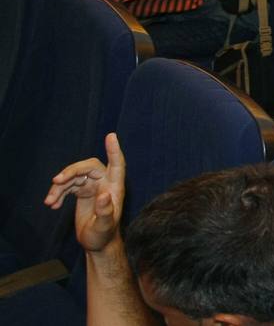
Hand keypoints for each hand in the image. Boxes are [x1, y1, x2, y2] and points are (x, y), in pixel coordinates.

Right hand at [44, 133, 125, 254]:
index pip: (117, 164)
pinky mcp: (82, 192)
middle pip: (88, 167)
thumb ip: (105, 212)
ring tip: (49, 202)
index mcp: (115, 187)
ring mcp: (93, 186)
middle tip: (55, 181)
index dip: (114, 150)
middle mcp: (105, 183)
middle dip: (71, 172)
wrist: (96, 244)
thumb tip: (103, 195)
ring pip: (74, 177)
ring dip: (59, 187)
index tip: (111, 135)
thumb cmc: (104, 236)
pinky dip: (58, 193)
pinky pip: (68, 186)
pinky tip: (52, 205)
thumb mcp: (104, 227)